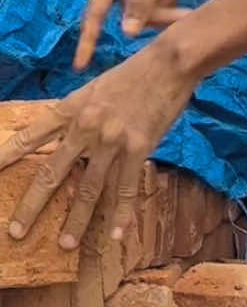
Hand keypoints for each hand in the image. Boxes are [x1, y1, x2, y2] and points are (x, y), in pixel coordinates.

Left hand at [0, 43, 195, 250]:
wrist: (171, 61)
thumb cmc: (135, 70)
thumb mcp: (97, 88)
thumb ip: (81, 115)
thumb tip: (70, 142)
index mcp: (72, 108)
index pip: (32, 135)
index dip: (7, 154)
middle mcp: (86, 127)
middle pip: (51, 173)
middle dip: (32, 205)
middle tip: (17, 231)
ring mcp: (111, 140)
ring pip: (88, 189)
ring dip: (76, 220)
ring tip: (66, 244)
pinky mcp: (138, 148)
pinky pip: (125, 188)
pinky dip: (122, 214)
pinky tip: (116, 235)